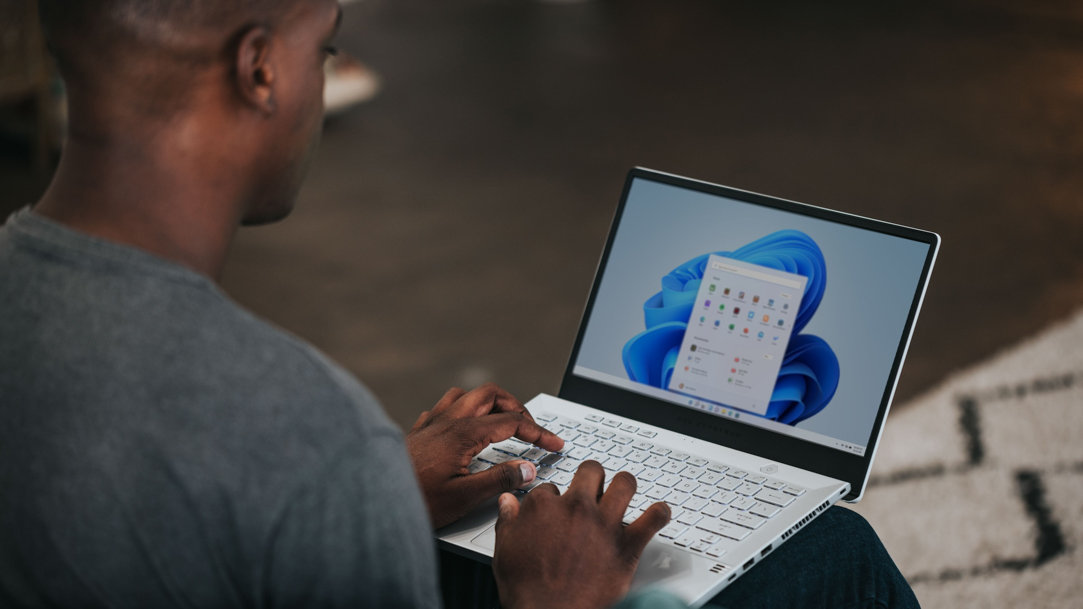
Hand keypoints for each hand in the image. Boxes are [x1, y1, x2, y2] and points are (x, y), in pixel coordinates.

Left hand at [406, 383, 564, 528]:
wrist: (373, 500)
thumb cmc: (414, 500)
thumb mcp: (464, 497)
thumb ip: (499, 480)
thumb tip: (527, 468)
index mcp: (463, 433)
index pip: (512, 421)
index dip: (538, 432)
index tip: (553, 444)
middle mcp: (447, 421)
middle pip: (490, 395)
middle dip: (516, 406)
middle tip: (531, 427)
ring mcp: (431, 423)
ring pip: (466, 395)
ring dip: (489, 403)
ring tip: (502, 420)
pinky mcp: (418, 432)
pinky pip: (444, 407)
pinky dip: (463, 411)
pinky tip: (464, 427)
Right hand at [492, 461, 670, 608]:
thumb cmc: (528, 589)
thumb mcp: (505, 550)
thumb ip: (508, 521)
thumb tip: (508, 502)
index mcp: (544, 507)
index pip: (550, 487)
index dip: (553, 498)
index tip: (555, 508)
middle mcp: (577, 508)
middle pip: (591, 471)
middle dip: (591, 477)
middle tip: (592, 488)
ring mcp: (604, 524)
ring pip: (625, 483)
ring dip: (625, 486)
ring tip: (623, 491)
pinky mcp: (627, 545)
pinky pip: (653, 519)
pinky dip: (659, 514)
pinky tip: (658, 514)